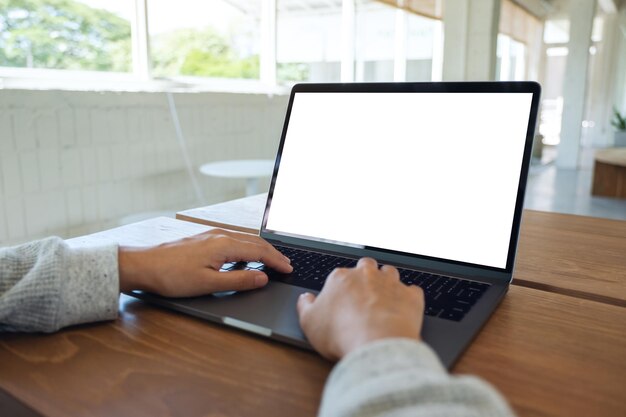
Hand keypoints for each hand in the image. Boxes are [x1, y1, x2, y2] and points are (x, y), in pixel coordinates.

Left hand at [118, 228, 292, 296]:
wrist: (143, 266)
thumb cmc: (172, 276)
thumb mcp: (209, 284)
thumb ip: (239, 281)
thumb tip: (262, 278)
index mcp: (224, 245)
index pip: (260, 252)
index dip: (277, 261)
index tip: (289, 269)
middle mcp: (220, 235)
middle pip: (255, 242)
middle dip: (273, 254)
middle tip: (286, 265)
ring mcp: (211, 235)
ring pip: (245, 240)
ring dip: (261, 250)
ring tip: (271, 261)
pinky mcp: (204, 239)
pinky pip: (234, 241)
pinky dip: (247, 249)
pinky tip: (245, 258)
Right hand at [297, 258, 423, 360]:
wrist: (377, 343)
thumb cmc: (342, 333)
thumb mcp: (309, 322)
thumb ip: (305, 306)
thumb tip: (305, 299)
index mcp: (341, 278)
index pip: (340, 274)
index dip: (341, 288)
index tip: (342, 300)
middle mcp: (367, 275)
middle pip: (366, 266)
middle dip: (366, 276)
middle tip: (363, 295)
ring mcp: (390, 283)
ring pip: (390, 272)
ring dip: (387, 282)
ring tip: (383, 299)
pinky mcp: (411, 296)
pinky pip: (412, 291)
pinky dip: (408, 298)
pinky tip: (403, 308)